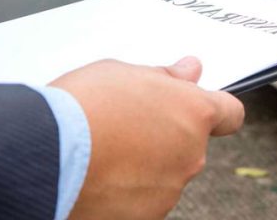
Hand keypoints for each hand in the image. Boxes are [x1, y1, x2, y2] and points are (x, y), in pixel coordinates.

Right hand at [51, 57, 244, 219]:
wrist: (47, 154)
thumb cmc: (84, 106)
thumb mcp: (125, 72)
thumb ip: (165, 76)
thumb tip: (190, 71)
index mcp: (194, 113)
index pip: (230, 113)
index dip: (214, 110)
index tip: (195, 108)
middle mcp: (191, 154)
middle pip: (190, 144)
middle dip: (166, 135)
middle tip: (126, 124)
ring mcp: (170, 188)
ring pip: (165, 173)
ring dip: (145, 164)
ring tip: (104, 150)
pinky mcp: (146, 216)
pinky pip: (142, 198)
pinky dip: (126, 191)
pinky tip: (97, 176)